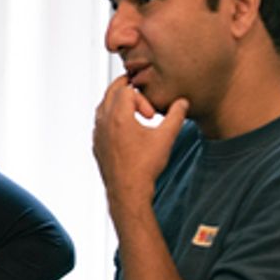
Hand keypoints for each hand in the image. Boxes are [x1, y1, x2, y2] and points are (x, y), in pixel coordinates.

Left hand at [93, 75, 187, 215]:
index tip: (151, 116)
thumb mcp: (165, 138)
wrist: (128, 191)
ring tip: (131, 109)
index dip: (142, 98)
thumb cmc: (144, 167)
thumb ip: (175, 116)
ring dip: (116, 103)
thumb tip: (182, 103)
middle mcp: (103, 122)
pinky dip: (110, 118)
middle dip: (125, 88)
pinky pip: (99, 123)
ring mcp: (97, 134)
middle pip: (110, 92)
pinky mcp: (96, 145)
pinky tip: (123, 128)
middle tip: (136, 88)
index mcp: (118, 116)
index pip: (126, 90)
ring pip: (102, 107)